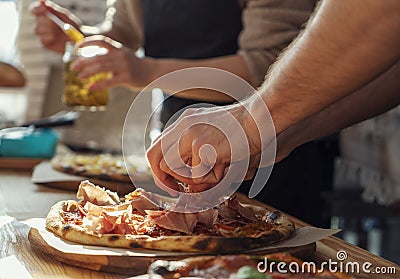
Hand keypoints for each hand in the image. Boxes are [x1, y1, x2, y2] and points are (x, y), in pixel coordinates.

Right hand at [31, 1, 81, 52]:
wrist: (79, 40)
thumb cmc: (72, 26)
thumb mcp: (66, 16)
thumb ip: (54, 9)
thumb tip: (42, 1)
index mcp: (45, 15)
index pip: (34, 9)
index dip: (36, 8)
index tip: (42, 9)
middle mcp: (41, 24)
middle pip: (37, 21)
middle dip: (45, 21)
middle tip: (54, 22)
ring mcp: (42, 34)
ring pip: (38, 30)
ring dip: (48, 30)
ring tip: (58, 31)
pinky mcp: (45, 43)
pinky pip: (42, 40)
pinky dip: (49, 38)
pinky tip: (55, 38)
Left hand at [72, 35, 154, 89]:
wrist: (152, 72)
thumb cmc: (134, 66)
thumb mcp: (123, 56)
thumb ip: (109, 57)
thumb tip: (90, 63)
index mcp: (118, 48)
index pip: (101, 41)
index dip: (88, 43)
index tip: (77, 47)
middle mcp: (120, 55)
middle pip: (98, 57)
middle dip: (83, 61)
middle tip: (74, 66)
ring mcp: (124, 67)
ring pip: (102, 68)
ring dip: (88, 72)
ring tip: (80, 76)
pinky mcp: (127, 78)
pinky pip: (109, 81)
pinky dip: (98, 84)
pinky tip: (91, 87)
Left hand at [146, 100, 271, 192]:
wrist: (260, 119)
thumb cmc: (244, 131)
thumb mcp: (215, 137)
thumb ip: (198, 155)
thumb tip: (188, 184)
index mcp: (185, 122)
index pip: (157, 146)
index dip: (159, 168)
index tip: (172, 183)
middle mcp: (183, 126)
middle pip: (155, 157)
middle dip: (164, 179)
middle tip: (178, 190)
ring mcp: (190, 135)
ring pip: (173, 170)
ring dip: (193, 179)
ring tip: (216, 171)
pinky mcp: (200, 146)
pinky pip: (195, 176)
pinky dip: (210, 179)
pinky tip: (224, 166)